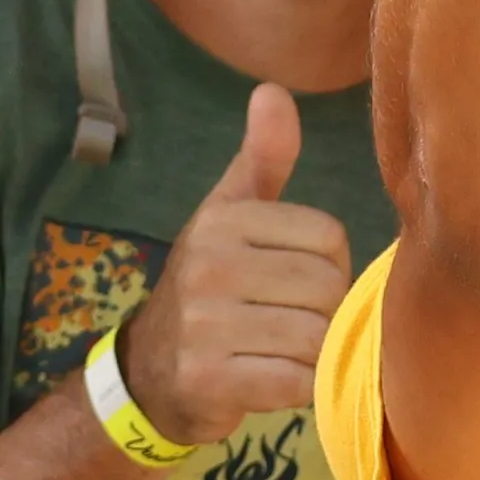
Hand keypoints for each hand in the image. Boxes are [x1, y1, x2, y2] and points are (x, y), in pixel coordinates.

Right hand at [118, 85, 350, 445]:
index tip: (295, 279)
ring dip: (314, 352)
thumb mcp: (228, 216)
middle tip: (292, 321)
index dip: (328, 264)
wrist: (151, 372)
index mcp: (222, 221)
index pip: (328, 237)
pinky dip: (300, 388)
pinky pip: (297, 381)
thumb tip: (273, 91)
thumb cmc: (208, 286)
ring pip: (316, 336)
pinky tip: (274, 379)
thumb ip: (261, 159)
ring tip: (283, 349)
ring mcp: (206, 326)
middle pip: (327, 288)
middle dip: (324, 312)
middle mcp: (210, 266)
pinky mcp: (210, 380)